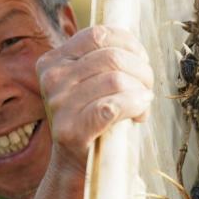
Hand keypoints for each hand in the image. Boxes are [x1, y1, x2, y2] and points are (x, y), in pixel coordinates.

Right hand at [35, 25, 153, 173]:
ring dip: (141, 91)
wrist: (76, 164)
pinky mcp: (71, 130)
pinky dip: (134, 106)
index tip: (141, 60)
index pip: (99, 34)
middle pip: (112, 57)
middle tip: (147, 86)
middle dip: (141, 70)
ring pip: (116, 80)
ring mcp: (59, 105)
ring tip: (143, 103)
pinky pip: (113, 106)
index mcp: (53, 60)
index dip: (129, 44)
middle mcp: (51, 79)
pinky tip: (140, 113)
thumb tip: (135, 46)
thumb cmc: (92, 118)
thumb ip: (103, 59)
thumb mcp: (89, 81)